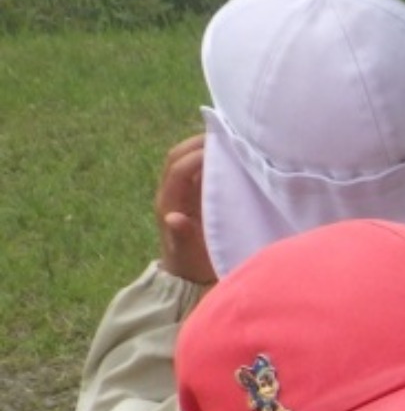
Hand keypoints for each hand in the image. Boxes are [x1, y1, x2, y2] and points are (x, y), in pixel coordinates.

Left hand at [154, 134, 215, 284]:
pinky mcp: (189, 192)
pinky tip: (227, 154)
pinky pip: (193, 165)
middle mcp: (170, 191)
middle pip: (177, 155)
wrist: (188, 274)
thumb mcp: (189, 253)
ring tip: (228, 140)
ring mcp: (179, 190)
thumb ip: (182, 235)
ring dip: (202, 145)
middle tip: (227, 135)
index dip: (198, 155)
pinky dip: (207, 155)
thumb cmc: (193, 264)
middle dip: (198, 142)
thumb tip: (174, 218)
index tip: (224, 149)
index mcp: (169, 203)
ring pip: (183, 156)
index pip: (179, 168)